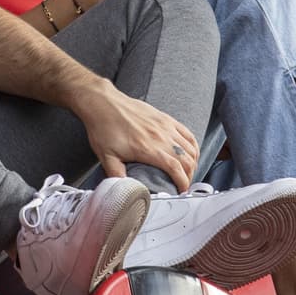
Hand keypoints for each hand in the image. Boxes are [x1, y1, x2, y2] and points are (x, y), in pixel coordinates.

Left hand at [76, 84, 199, 191]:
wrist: (103, 102)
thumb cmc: (103, 127)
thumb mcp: (106, 156)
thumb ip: (116, 176)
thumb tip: (124, 191)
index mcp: (148, 148)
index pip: (175, 168)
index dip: (183, 183)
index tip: (181, 191)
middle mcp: (160, 136)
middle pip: (187, 160)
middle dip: (188, 176)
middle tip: (182, 185)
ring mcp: (165, 126)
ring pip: (190, 147)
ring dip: (192, 162)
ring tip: (187, 172)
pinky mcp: (165, 118)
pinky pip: (187, 133)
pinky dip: (193, 146)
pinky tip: (190, 153)